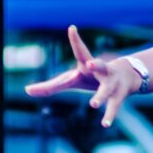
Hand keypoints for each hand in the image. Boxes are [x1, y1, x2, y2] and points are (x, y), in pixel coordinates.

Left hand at [25, 27, 143, 126]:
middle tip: (88, 63)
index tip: (72, 28)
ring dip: (100, 96)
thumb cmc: (91, 77)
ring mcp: (110, 83)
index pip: (80, 51)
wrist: (125, 77)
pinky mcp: (117, 96)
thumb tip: (27, 90)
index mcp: (86, 65)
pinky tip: (105, 124)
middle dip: (94, 64)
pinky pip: (113, 107)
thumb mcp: (71, 80)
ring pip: (105, 89)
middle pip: (97, 65)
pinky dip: (109, 116)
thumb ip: (50, 86)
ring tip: (93, 104)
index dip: (76, 40)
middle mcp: (100, 71)